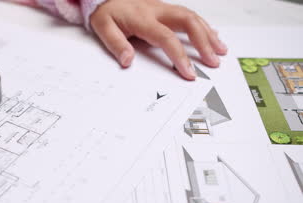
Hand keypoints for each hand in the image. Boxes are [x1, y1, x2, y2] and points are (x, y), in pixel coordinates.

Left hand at [90, 0, 227, 79]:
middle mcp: (157, 11)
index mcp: (143, 18)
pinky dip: (203, 26)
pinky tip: (211, 35)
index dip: (179, 56)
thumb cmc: (106, 11)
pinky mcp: (165, 8)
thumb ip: (116, 44)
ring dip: (208, 34)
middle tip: (214, 61)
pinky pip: (188, 15)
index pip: (166, 38)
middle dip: (204, 43)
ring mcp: (163, 8)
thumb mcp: (103, 27)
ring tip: (220, 50)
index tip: (189, 72)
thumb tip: (127, 60)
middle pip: (188, 22)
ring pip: (192, 17)